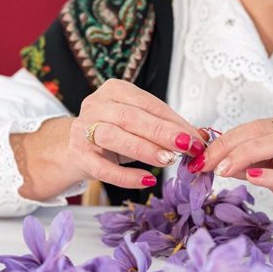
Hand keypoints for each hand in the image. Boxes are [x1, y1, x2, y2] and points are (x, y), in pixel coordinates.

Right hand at [12, 79, 204, 200]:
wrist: (70, 148)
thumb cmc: (112, 134)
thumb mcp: (138, 125)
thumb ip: (166, 128)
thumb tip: (202, 137)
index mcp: (114, 91)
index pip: (149, 104)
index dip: (174, 121)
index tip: (196, 137)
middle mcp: (96, 105)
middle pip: (132, 117)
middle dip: (163, 132)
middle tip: (188, 146)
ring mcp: (83, 130)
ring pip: (115, 137)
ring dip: (145, 149)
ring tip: (169, 160)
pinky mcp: (78, 155)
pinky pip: (103, 168)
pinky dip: (126, 176)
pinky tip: (147, 180)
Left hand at [194, 113, 272, 234]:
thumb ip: (249, 163)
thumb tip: (217, 161)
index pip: (249, 128)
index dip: (221, 141)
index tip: (199, 157)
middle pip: (258, 131)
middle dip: (226, 147)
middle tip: (204, 162)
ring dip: (244, 155)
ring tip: (222, 169)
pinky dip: (270, 176)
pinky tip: (252, 177)